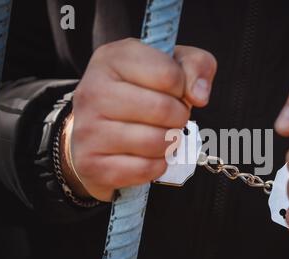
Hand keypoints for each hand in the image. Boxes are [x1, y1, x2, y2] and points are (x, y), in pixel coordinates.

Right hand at [64, 39, 216, 201]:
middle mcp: (94, 91)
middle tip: (171, 118)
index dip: (183, 87)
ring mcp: (89, 130)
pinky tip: (148, 154)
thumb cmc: (139, 93)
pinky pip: (146, 169)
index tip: (175, 92)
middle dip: (179, 117)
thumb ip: (196, 65)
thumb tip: (199, 95)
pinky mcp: (93, 164)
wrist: (96, 132)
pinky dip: (157, 165)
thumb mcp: (169, 65)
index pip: (168, 74)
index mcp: (112, 59)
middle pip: (164, 110)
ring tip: (160, 134)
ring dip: (169, 142)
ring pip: (156, 142)